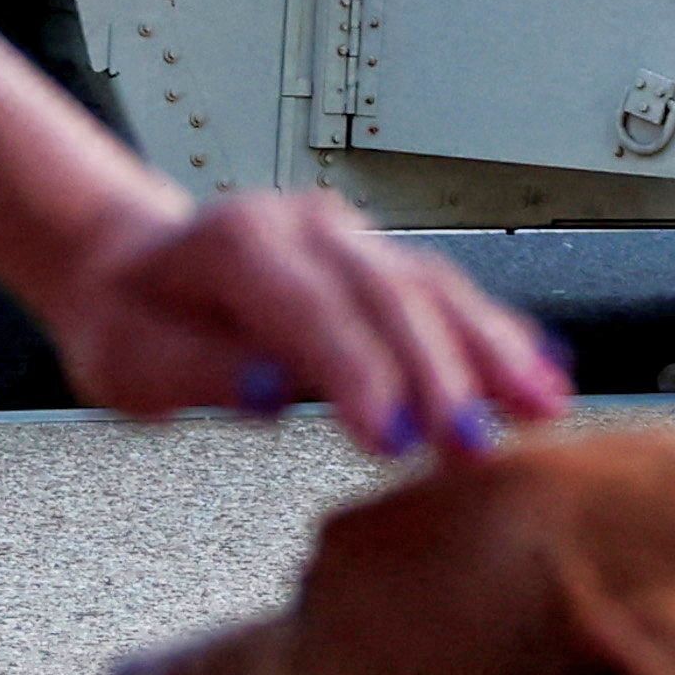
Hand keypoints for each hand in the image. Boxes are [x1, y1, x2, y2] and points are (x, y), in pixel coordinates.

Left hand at [30, 190, 570, 457]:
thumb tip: (271, 392)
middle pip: (390, 294)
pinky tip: (543, 377)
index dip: (360, 374)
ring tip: (541, 410)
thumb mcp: (131, 360)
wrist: (132, 267)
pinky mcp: (380, 258)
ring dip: (491, 352)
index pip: (311, 310)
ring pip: (435, 287)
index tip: (393, 441)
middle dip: (441, 374)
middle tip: (474, 448)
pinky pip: (447, 293)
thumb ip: (198, 373)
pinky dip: (496, 337)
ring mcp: (351, 236)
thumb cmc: (131, 323)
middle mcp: (306, 227)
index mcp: (237, 245)